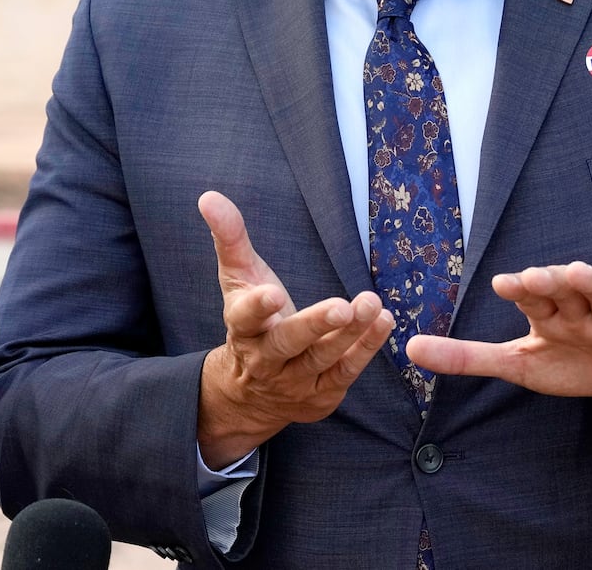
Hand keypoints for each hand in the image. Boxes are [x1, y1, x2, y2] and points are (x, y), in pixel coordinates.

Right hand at [195, 191, 394, 468]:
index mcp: (242, 328)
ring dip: (351, 334)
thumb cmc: (252, 322)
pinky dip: (366, 348)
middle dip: (315, 325)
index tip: (271, 293)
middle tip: (341, 308)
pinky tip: (383, 321)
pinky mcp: (321, 395)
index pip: (245, 317)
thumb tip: (209, 196)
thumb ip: (230, 238)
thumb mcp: (239, 279)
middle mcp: (266, 359)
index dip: (257, 306)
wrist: (251, 395)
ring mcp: (294, 381)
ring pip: (323, 358)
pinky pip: (346, 371)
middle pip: (289, 342)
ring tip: (371, 304)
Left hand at [407, 263, 591, 427]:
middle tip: (530, 278)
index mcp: (551, 314)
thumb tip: (410, 349)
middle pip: (564, 289)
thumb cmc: (579, 363)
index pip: (532, 297)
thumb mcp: (520, 365)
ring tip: (578, 272)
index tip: (502, 284)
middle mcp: (581, 308)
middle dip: (549, 281)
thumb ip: (468, 357)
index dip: (520, 289)